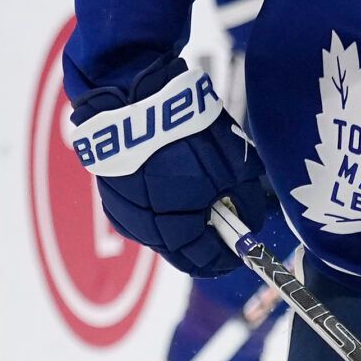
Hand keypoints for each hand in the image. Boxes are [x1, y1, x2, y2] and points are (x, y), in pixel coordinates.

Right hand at [69, 59, 271, 277]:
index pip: (205, 262)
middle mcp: (145, 229)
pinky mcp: (110, 195)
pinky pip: (140, 215)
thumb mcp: (236, 167)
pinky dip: (160, 211)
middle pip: (180, 252)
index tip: (242, 251)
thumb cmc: (190, 133)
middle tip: (226, 226)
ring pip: (158, 235)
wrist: (134, 99)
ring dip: (182, 227)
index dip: (227, 258)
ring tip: (202, 202)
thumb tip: (249, 224)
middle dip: (205, 243)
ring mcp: (123, 212)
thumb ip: (246, 203)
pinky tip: (174, 190)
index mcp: (176, 228)